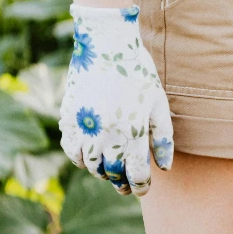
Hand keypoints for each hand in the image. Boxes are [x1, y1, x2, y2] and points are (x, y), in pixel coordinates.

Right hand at [59, 5, 173, 195]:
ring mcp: (84, 126)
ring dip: (101, 172)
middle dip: (121, 183)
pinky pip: (71, 149)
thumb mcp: (159, 104)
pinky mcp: (68, 117)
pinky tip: (90, 157)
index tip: (143, 189)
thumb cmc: (138, 73)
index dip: (140, 186)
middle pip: (112, 173)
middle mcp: (106, 133)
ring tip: (110, 172)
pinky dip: (80, 158)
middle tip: (127, 187)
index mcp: (133, 132)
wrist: (105, 44)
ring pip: (90, 165)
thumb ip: (163, 138)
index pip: (136, 173)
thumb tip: (164, 167)